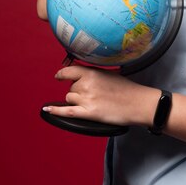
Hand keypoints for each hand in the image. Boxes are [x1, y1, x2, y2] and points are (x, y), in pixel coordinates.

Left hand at [42, 65, 157, 126]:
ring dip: (76, 101)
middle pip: (71, 88)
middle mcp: (87, 84)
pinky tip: (47, 109)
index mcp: (92, 73)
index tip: (59, 76)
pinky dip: (55, 110)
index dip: (62, 74)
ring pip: (69, 98)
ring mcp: (87, 99)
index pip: (70, 71)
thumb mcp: (110, 74)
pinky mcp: (88, 113)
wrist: (138, 103)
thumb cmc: (128, 89)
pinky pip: (67, 111)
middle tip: (94, 95)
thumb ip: (94, 73)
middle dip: (78, 92)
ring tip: (93, 102)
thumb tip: (82, 74)